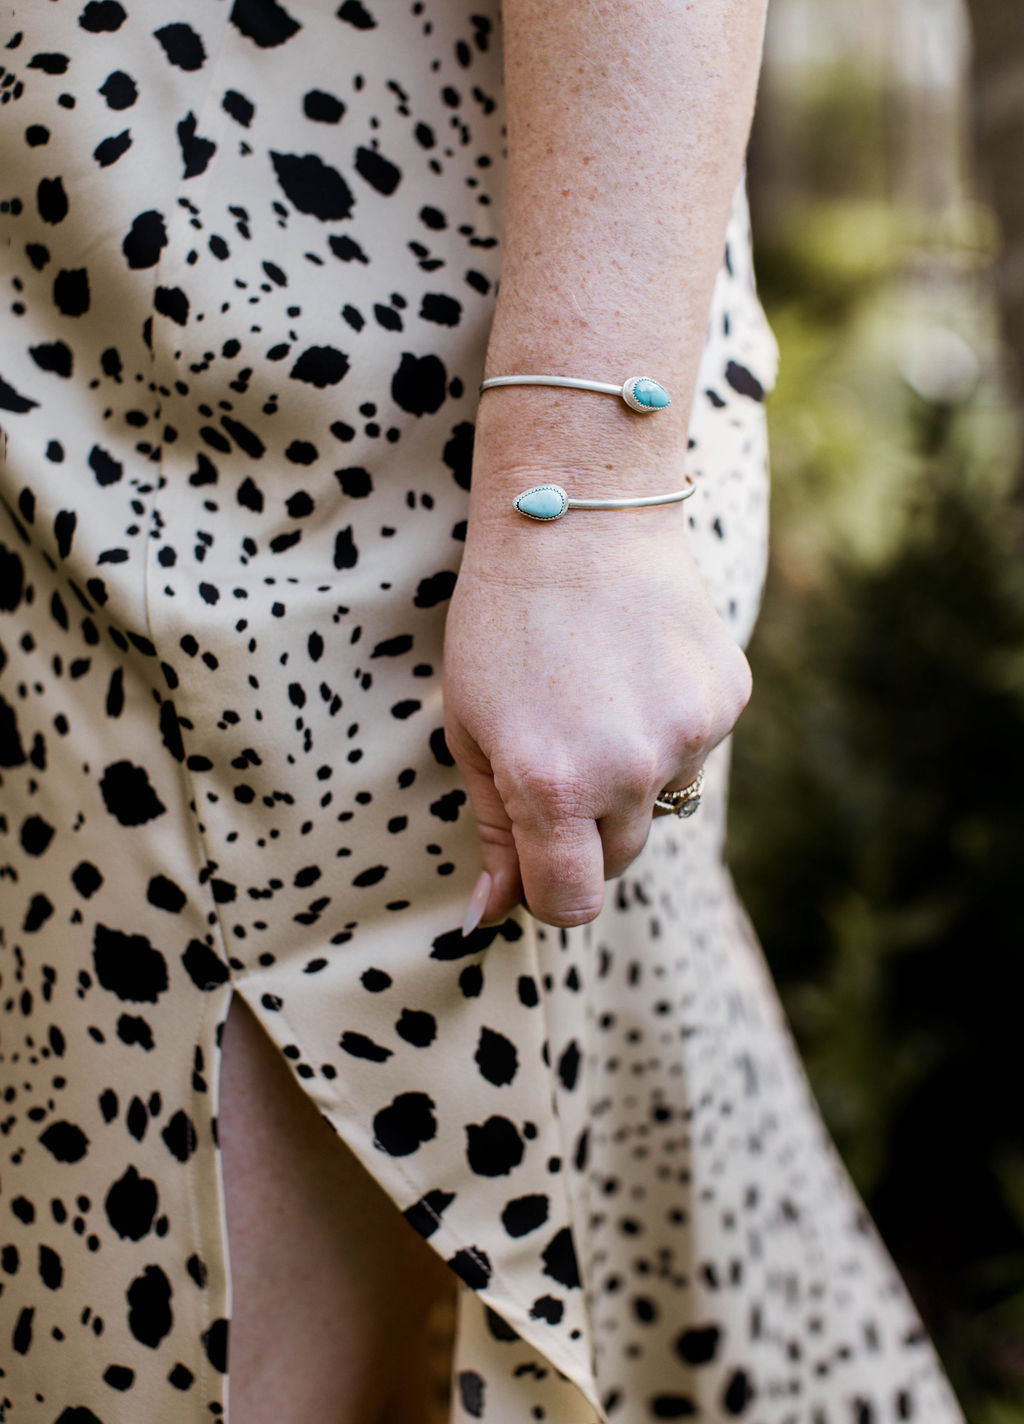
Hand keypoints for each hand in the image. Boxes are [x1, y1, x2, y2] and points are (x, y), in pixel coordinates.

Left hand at [443, 519, 751, 929]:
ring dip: (628, 776)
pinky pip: (694, 751)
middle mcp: (627, 769)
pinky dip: (666, 729)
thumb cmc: (503, 621)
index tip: (534, 864)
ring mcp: (687, 734)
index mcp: (549, 784)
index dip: (546, 892)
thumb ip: (493, 828)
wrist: (577, 515)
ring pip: (659, 803)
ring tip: (596, 695)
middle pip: (616, 859)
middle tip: (556, 753)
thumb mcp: (470, 727)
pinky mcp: (727, 700)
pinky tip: (636, 669)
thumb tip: (491, 915)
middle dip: (583, 831)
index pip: (568, 902)